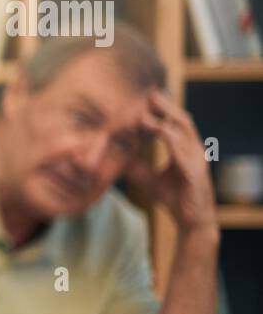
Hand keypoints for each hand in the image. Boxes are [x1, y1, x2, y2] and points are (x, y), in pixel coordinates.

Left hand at [124, 89, 217, 235]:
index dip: (161, 110)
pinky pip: (183, 151)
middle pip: (182, 120)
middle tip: (150, 92)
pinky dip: (170, 139)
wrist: (190, 221)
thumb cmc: (173, 198)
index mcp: (185, 148)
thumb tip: (116, 156)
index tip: (144, 98)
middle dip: (167, 105)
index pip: (173, 123)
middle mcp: (194, 150)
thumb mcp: (148, 179)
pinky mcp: (196, 171)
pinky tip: (158, 131)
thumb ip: (135, 166)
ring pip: (183, 132)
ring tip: (145, 112)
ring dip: (164, 120)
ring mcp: (197, 159)